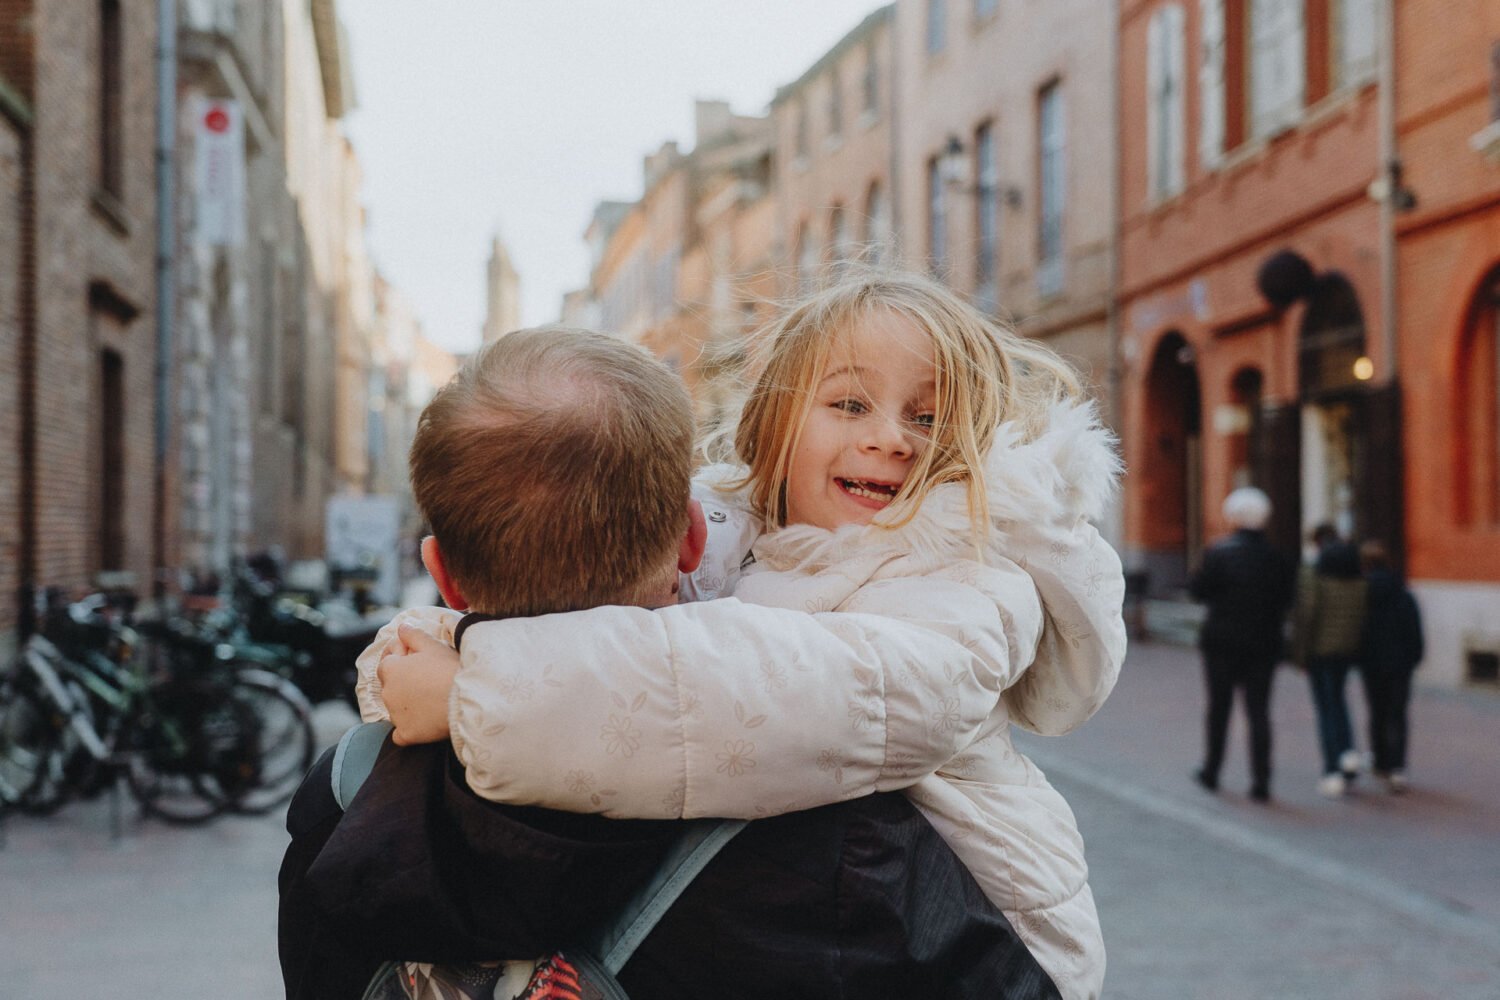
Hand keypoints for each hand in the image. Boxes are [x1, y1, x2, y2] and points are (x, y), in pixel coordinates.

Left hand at [377, 623, 460, 745]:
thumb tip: (402, 627)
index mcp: (390, 669)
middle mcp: (387, 693)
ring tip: (430, 700)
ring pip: (396, 709)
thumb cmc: (450, 669)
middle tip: (428, 679)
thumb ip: (413, 635)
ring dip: (407, 704)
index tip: (420, 661)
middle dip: (404, 682)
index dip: (403, 660)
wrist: (468, 699)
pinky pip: (401, 734)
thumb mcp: (433, 645)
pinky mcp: (406, 734)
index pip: (387, 662)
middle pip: (391, 685)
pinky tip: (422, 724)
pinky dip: (408, 729)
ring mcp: (395, 715)